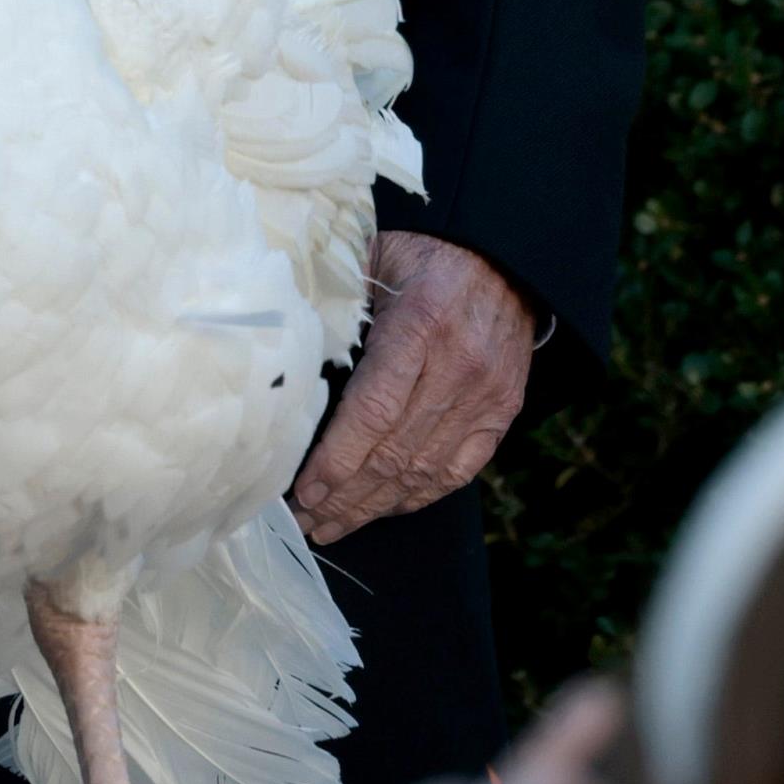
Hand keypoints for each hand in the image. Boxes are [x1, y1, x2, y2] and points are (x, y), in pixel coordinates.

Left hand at [290, 232, 538, 545]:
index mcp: (420, 323)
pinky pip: (457, 470)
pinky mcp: (503, 412)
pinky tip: (381, 509)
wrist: (504, 259)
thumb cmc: (424, 257)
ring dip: (373, 506)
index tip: (302, 490)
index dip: (336, 459)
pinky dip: (417, 496)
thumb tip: (279, 344)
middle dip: (343, 496)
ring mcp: (486, 394)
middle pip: (394, 451)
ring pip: (423, 470)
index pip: (374, 410)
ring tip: (330, 526)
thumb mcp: (375, 258)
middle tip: (303, 520)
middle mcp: (458, 365)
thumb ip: (335, 300)